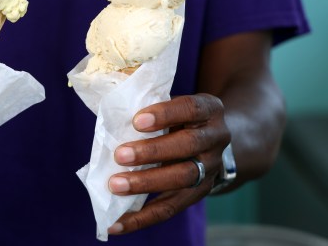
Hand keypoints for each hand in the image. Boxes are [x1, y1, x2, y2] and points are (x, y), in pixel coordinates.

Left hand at [107, 94, 229, 234]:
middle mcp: (216, 138)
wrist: (210, 138)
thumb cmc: (178, 116)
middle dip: (152, 152)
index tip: (136, 121)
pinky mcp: (199, 193)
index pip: (190, 109)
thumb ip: (150, 108)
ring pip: (182, 178)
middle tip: (120, 155)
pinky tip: (117, 223)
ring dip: (146, 183)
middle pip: (188, 145)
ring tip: (115, 185)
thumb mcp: (172, 103)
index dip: (165, 114)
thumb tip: (111, 121)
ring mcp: (210, 168)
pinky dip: (142, 218)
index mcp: (209, 110)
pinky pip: (171, 208)